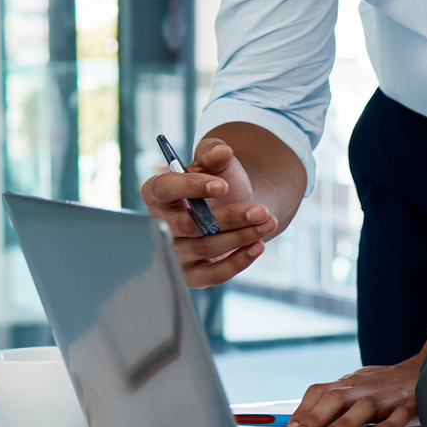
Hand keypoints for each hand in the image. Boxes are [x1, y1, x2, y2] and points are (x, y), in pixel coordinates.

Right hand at [139, 137, 277, 287]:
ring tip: (269, 222)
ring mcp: (173, 253)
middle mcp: (159, 225)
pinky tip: (258, 245)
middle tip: (262, 210)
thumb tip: (222, 151)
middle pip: (188, 225)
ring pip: (205, 249)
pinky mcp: (191, 276)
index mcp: (156, 192)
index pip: (164, 189)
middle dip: (229, 218)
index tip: (223, 185)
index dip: (191, 187)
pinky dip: (238, 262)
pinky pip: (212, 275)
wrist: (235, 206)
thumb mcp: (217, 162)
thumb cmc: (219, 182)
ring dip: (241, 237)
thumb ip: (215, 152)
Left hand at [286, 357, 423, 426]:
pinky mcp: (412, 405)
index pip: (320, 392)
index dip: (303, 411)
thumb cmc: (387, 384)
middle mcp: (367, 387)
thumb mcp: (357, 386)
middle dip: (315, 418)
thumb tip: (299, 422)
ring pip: (365, 407)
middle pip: (337, 398)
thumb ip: (333, 402)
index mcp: (352, 383)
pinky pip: (399, 416)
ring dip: (343, 423)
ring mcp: (390, 396)